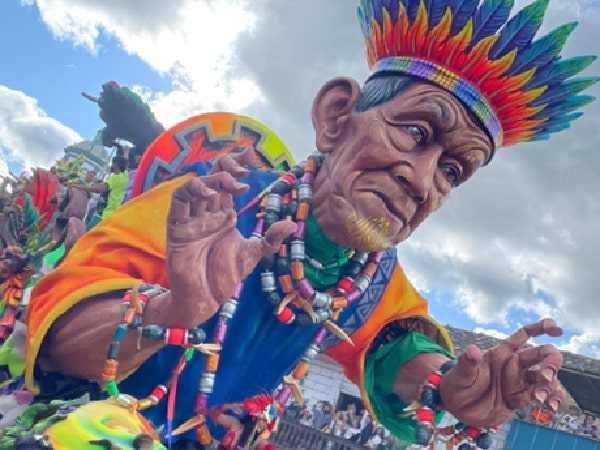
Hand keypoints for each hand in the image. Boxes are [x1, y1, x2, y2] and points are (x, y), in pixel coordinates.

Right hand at [166, 147, 296, 325]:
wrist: (205, 300)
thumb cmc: (225, 278)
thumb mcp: (253, 254)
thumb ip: (270, 239)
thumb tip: (291, 224)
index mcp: (223, 215)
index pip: (228, 182)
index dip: (236, 163)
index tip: (251, 152)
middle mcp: (206, 214)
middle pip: (212, 178)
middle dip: (226, 166)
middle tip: (244, 170)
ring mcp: (191, 220)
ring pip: (194, 187)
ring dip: (210, 179)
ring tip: (228, 183)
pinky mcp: (177, 229)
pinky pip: (178, 203)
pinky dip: (190, 191)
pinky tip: (208, 193)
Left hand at [440, 318, 564, 427]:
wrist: (457, 409)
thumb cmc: (457, 385)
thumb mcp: (460, 374)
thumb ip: (468, 363)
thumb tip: (473, 350)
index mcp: (500, 353)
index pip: (524, 335)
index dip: (540, 328)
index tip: (555, 328)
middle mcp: (513, 365)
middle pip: (540, 355)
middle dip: (551, 360)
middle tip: (547, 374)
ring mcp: (518, 381)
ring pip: (545, 376)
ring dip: (551, 383)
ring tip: (543, 395)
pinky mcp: (521, 398)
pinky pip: (542, 395)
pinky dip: (551, 398)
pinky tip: (553, 405)